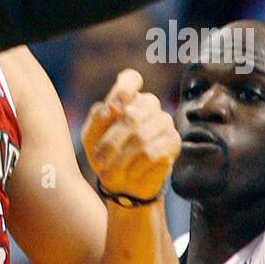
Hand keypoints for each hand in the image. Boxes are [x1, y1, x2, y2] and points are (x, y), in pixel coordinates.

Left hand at [81, 69, 180, 201]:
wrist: (123, 184)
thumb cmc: (105, 155)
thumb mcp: (91, 137)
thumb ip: (97, 119)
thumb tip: (111, 108)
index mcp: (128, 98)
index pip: (131, 79)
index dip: (123, 90)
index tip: (113, 108)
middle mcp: (149, 104)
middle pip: (130, 115)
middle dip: (111, 142)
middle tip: (98, 161)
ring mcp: (164, 121)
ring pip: (141, 136)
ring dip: (121, 159)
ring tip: (109, 174)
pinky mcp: (173, 141)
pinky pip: (151, 152)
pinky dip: (135, 166)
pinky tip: (129, 173)